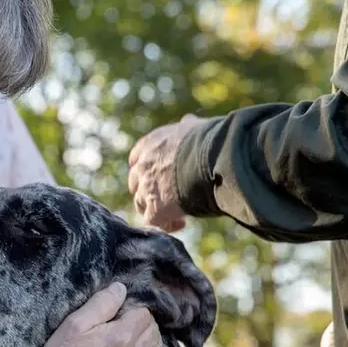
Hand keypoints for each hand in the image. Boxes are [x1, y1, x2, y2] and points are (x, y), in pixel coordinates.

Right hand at [0, 283, 165, 346]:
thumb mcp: (74, 323)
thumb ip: (101, 303)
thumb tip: (121, 289)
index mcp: (122, 338)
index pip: (144, 314)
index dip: (130, 309)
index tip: (115, 314)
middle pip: (153, 333)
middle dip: (141, 324)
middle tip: (121, 325)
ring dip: (150, 343)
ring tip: (133, 341)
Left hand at [127, 114, 205, 231]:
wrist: (211, 158)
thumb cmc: (209, 141)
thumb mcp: (194, 128)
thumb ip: (187, 128)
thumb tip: (188, 122)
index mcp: (150, 144)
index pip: (138, 158)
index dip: (147, 168)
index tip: (160, 174)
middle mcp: (143, 165)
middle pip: (136, 182)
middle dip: (148, 189)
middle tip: (167, 196)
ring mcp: (147, 188)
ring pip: (141, 203)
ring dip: (154, 208)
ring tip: (175, 213)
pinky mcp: (156, 209)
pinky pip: (153, 222)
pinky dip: (165, 224)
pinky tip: (180, 224)